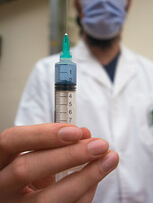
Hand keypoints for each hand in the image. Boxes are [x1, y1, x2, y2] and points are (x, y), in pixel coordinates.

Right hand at [0, 124, 118, 202]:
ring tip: (108, 160)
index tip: (76, 131)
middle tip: (99, 145)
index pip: (11, 141)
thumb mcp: (35, 156)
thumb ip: (54, 145)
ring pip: (46, 199)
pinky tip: (94, 179)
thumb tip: (85, 135)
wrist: (23, 199)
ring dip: (85, 177)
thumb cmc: (32, 173)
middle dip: (68, 155)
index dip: (42, 135)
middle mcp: (1, 186)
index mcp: (0, 161)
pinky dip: (83, 194)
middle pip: (26, 169)